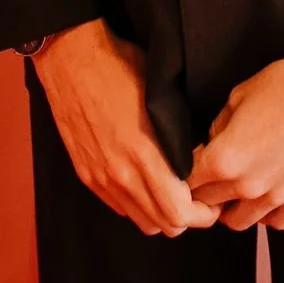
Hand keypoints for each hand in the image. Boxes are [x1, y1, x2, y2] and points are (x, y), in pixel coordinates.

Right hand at [32, 19, 220, 237]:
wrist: (70, 57)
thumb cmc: (119, 66)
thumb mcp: (160, 97)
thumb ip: (177, 136)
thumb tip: (198, 158)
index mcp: (144, 154)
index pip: (179, 212)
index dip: (203, 213)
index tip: (213, 200)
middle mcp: (121, 174)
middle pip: (163, 225)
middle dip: (187, 218)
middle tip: (199, 200)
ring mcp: (101, 177)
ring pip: (141, 221)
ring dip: (161, 215)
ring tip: (173, 194)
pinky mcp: (86, 173)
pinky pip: (118, 206)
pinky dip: (137, 205)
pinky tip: (145, 184)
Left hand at [186, 45, 283, 230]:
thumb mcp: (238, 96)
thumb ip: (219, 127)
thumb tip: (214, 142)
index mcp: (226, 159)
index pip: (189, 183)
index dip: (186, 174)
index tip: (192, 166)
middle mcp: (249, 185)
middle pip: (210, 206)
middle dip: (206, 192)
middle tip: (211, 178)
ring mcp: (278, 196)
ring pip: (240, 222)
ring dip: (234, 207)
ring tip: (238, 189)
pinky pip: (277, 222)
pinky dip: (267, 214)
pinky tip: (268, 195)